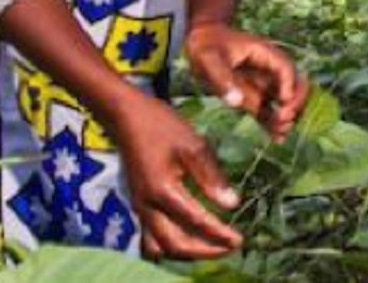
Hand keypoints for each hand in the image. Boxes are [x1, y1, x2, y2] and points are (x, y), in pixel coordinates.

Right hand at [101, 94, 242, 259]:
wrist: (127, 116)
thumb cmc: (162, 126)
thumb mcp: (193, 146)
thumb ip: (211, 177)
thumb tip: (232, 205)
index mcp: (162, 190)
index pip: (195, 222)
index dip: (219, 235)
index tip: (240, 240)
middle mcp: (147, 205)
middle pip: (174, 245)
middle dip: (204, 251)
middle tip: (230, 248)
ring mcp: (139, 207)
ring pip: (160, 245)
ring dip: (186, 252)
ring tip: (213, 246)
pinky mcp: (138, 204)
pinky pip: (151, 236)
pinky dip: (172, 244)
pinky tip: (191, 237)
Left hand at [184, 21, 309, 141]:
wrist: (200, 42)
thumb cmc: (206, 45)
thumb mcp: (208, 58)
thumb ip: (222, 79)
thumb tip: (237, 102)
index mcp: (264, 54)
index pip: (285, 68)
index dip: (289, 85)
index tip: (283, 103)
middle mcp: (270, 69)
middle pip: (296, 84)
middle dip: (294, 102)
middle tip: (282, 118)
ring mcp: (264, 83)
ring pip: (286, 101)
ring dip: (287, 116)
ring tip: (280, 133)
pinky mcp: (255, 96)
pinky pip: (270, 111)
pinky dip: (274, 124)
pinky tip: (276, 139)